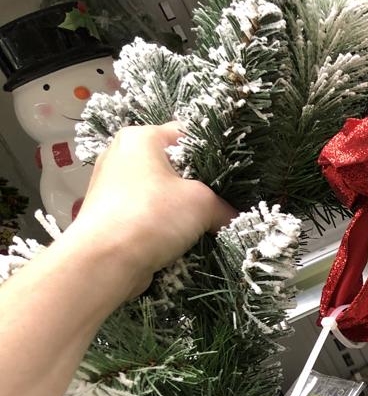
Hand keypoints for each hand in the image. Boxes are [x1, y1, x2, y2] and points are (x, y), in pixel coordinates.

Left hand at [67, 122, 235, 299]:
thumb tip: (235, 220)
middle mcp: (121, 155)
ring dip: (182, 208)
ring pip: (161, 192)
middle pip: (173, 165)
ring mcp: (112, 186)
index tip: (233, 174)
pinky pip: (147, 213)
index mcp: (140, 138)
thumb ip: (224, 208)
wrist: (105, 261)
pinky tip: (180, 238)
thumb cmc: (152, 216)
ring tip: (205, 224)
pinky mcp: (110, 215)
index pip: (187, 134)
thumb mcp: (202, 203)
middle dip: (199, 185)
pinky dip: (164, 224)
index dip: (213, 153)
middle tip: (223, 201)